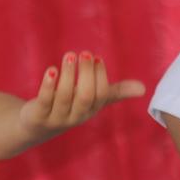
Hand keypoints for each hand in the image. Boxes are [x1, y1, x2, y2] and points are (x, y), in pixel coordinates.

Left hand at [18, 51, 145, 139]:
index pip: (100, 95)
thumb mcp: (91, 99)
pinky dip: (48, 85)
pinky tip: (51, 69)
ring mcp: (57, 117)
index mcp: (91, 110)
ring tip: (69, 55)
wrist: (36, 126)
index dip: (100, 77)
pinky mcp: (39, 116)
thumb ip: (113, 92)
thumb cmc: (68, 106)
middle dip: (86, 74)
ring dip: (68, 75)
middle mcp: (76, 116)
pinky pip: (45, 100)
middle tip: (84, 53)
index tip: (96, 58)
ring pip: (65, 97)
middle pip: (85, 97)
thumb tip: (143, 88)